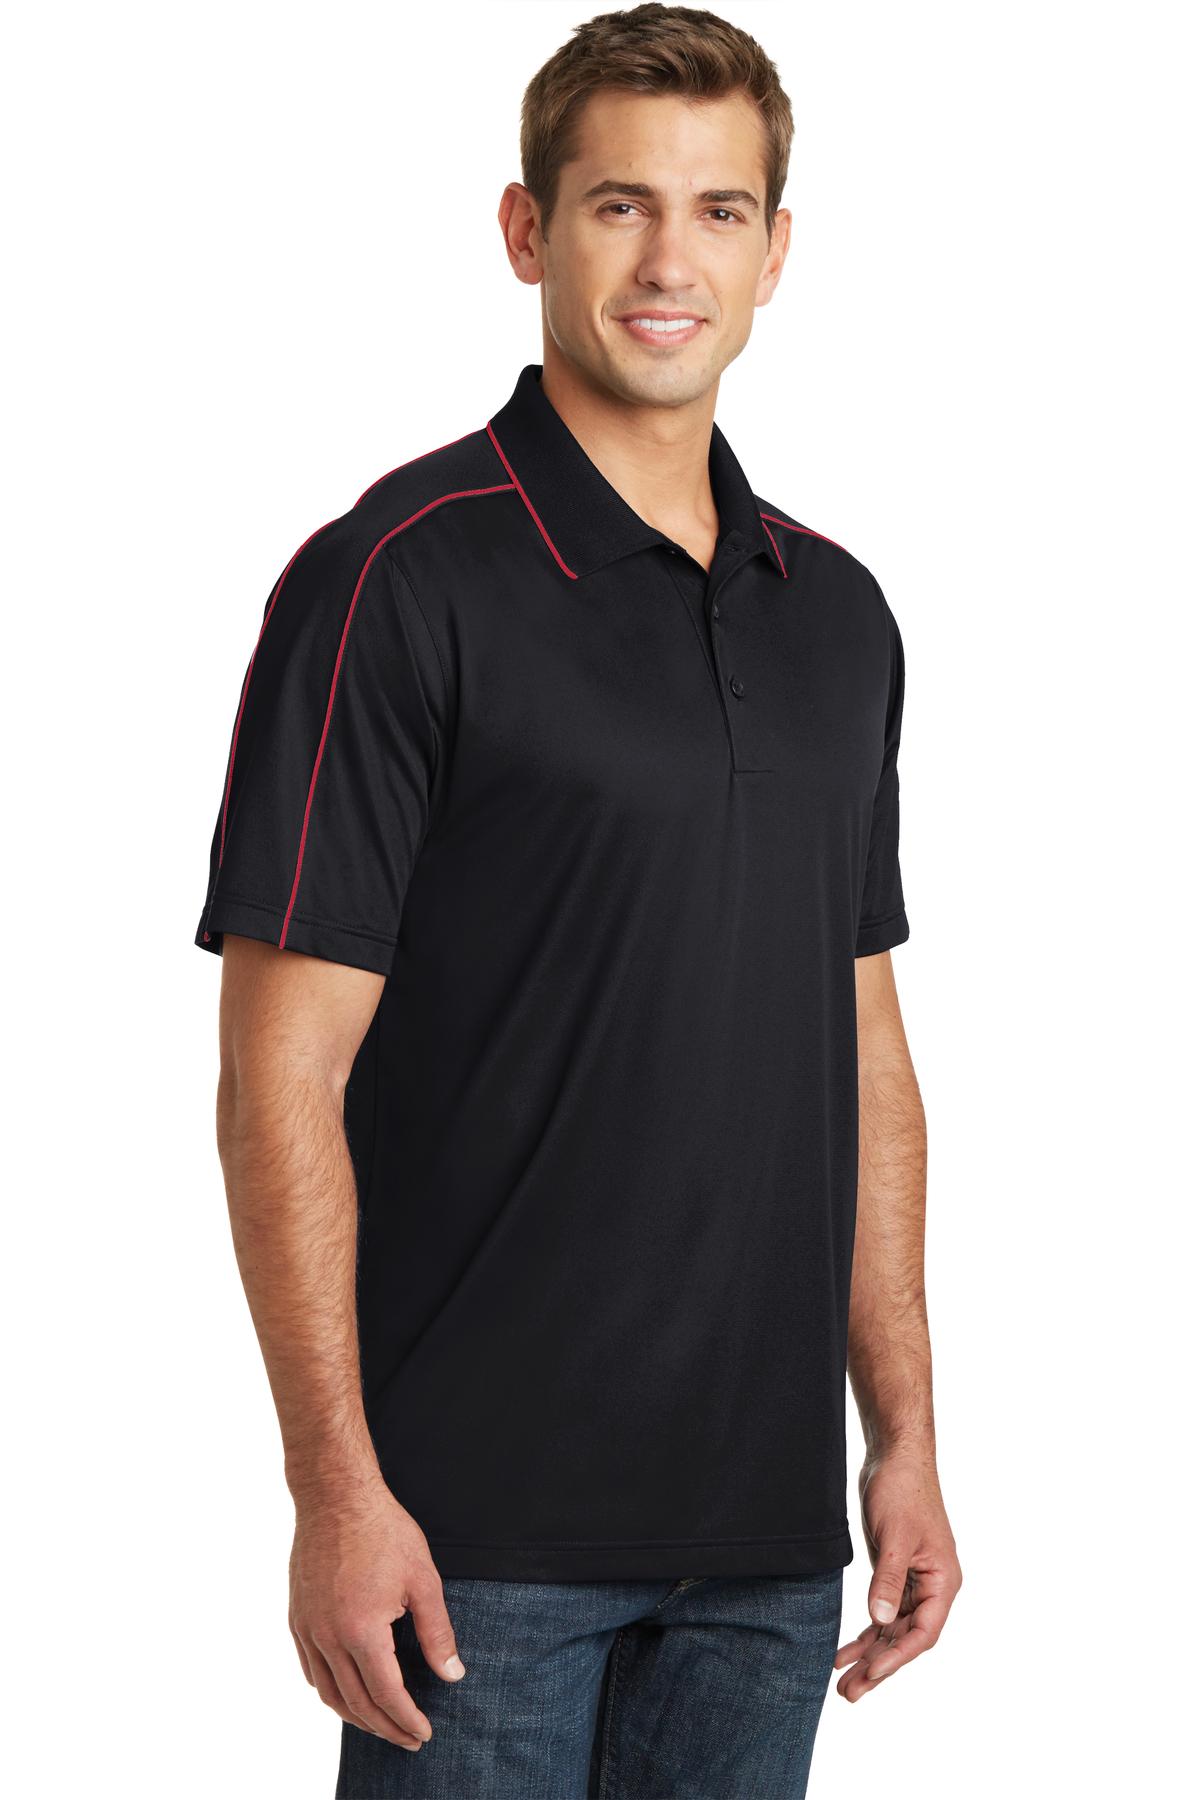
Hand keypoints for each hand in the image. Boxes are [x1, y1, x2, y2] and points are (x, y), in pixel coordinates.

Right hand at [287, 1475, 466, 1749]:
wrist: (336, 1496)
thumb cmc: (384, 1531)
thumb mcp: (423, 1580)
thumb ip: (437, 1633)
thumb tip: (452, 1675)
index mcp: (362, 1631)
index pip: (387, 1695)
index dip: (407, 1720)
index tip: (424, 1734)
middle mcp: (328, 1638)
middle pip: (357, 1703)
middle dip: (385, 1727)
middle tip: (408, 1739)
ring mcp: (307, 1629)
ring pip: (328, 1693)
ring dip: (355, 1716)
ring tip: (380, 1724)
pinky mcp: (297, 1618)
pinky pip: (311, 1670)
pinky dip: (330, 1691)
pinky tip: (346, 1692)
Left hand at [833, 1449, 960, 1702]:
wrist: (894, 1456)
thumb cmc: (902, 1490)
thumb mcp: (895, 1536)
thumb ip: (888, 1579)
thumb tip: (880, 1619)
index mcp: (943, 1581)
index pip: (922, 1633)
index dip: (896, 1657)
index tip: (870, 1674)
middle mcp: (933, 1587)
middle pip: (906, 1638)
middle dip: (878, 1666)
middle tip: (849, 1694)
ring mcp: (914, 1581)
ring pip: (892, 1630)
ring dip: (869, 1654)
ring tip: (842, 1682)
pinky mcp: (894, 1572)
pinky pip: (882, 1612)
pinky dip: (866, 1631)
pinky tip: (845, 1650)